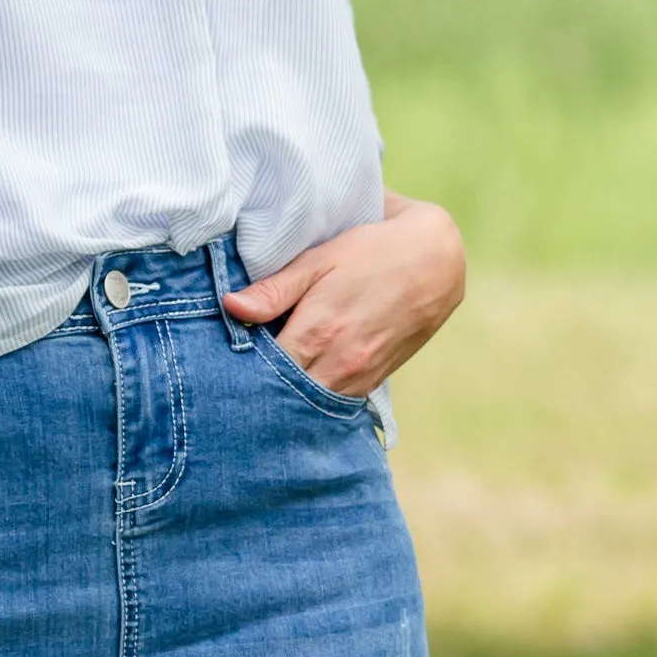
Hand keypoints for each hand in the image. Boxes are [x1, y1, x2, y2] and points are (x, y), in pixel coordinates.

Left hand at [220, 192, 466, 395]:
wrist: (437, 263)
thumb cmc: (374, 252)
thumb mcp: (322, 259)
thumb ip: (275, 289)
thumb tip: (231, 307)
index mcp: (316, 333)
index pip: (262, 369)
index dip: (238, 368)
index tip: (220, 362)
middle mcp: (337, 364)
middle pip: (282, 394)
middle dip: (257, 388)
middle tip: (234, 378)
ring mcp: (357, 378)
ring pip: (307, 405)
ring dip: (284, 396)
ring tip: (262, 381)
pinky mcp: (372, 382)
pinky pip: (332, 402)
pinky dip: (312, 397)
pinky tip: (298, 383)